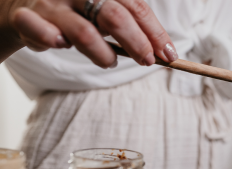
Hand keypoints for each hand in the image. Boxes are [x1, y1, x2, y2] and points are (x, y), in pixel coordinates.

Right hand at [1, 0, 177, 66]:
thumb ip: (129, 27)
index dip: (155, 32)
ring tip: (109, 62)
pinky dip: (50, 40)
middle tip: (146, 61)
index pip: (135, 6)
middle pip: (114, 16)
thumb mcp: (104, 13)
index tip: (169, 54)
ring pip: (84, 32)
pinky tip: (60, 44)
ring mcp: (51, 3)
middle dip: (137, 43)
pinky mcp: (26, 17)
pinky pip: (38, 30)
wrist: (24, 5)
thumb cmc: (76, 12)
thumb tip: (163, 51)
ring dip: (103, 54)